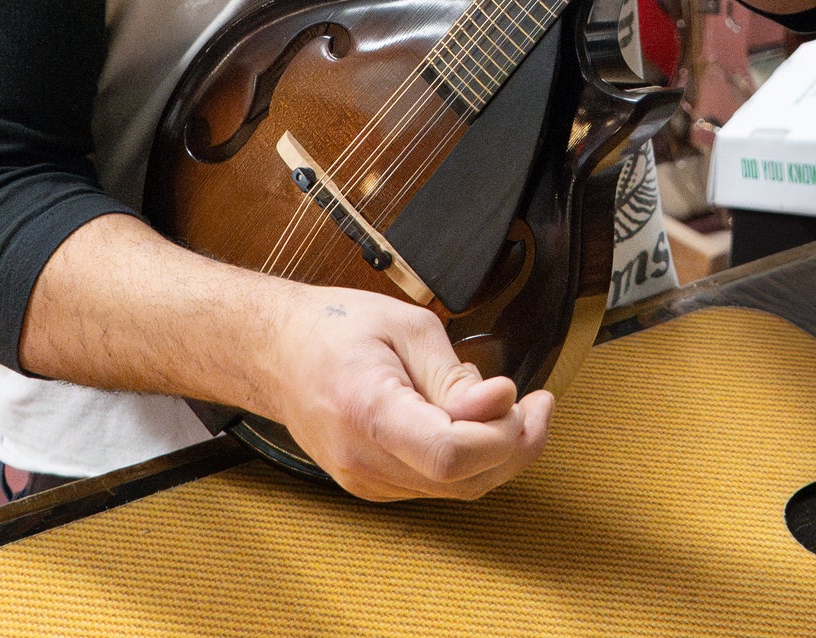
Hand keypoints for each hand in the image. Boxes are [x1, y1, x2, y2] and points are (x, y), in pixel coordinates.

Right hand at [263, 281, 553, 500]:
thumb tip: (501, 402)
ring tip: (514, 406)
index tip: (519, 393)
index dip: (499, 432)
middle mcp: (365, 462)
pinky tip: (475, 421)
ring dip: (497, 453)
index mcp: (368, 413)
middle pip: (462, 481)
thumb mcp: (405, 326)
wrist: (276, 352)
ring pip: (456, 490)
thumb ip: (453, 374)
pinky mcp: (373, 485)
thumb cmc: (335, 328)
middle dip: (514, 445)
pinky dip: (469, 458)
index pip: (449, 455)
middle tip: (539, 403)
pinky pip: (436, 484)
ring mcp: (366, 482)